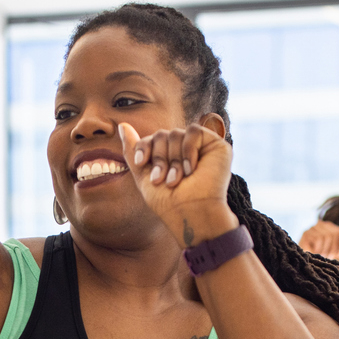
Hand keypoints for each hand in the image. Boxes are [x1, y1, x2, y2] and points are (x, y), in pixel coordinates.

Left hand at [118, 121, 235, 248]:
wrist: (190, 214)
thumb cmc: (168, 203)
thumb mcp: (143, 176)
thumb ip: (133, 151)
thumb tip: (122, 125)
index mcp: (170, 157)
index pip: (152, 139)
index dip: (144, 147)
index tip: (140, 163)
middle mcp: (186, 150)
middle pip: (162, 135)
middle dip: (159, 157)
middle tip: (161, 180)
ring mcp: (202, 148)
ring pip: (176, 133)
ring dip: (173, 159)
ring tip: (176, 180)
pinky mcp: (216, 145)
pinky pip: (194, 131)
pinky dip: (188, 150)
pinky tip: (191, 169)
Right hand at [298, 221, 338, 261]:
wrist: (303, 261)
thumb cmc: (320, 255)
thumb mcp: (335, 250)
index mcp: (329, 226)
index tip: (338, 255)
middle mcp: (320, 224)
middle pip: (334, 234)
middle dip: (333, 249)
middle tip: (329, 257)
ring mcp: (312, 228)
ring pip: (326, 237)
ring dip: (325, 250)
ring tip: (322, 255)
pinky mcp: (306, 233)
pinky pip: (318, 239)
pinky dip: (318, 249)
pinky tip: (315, 253)